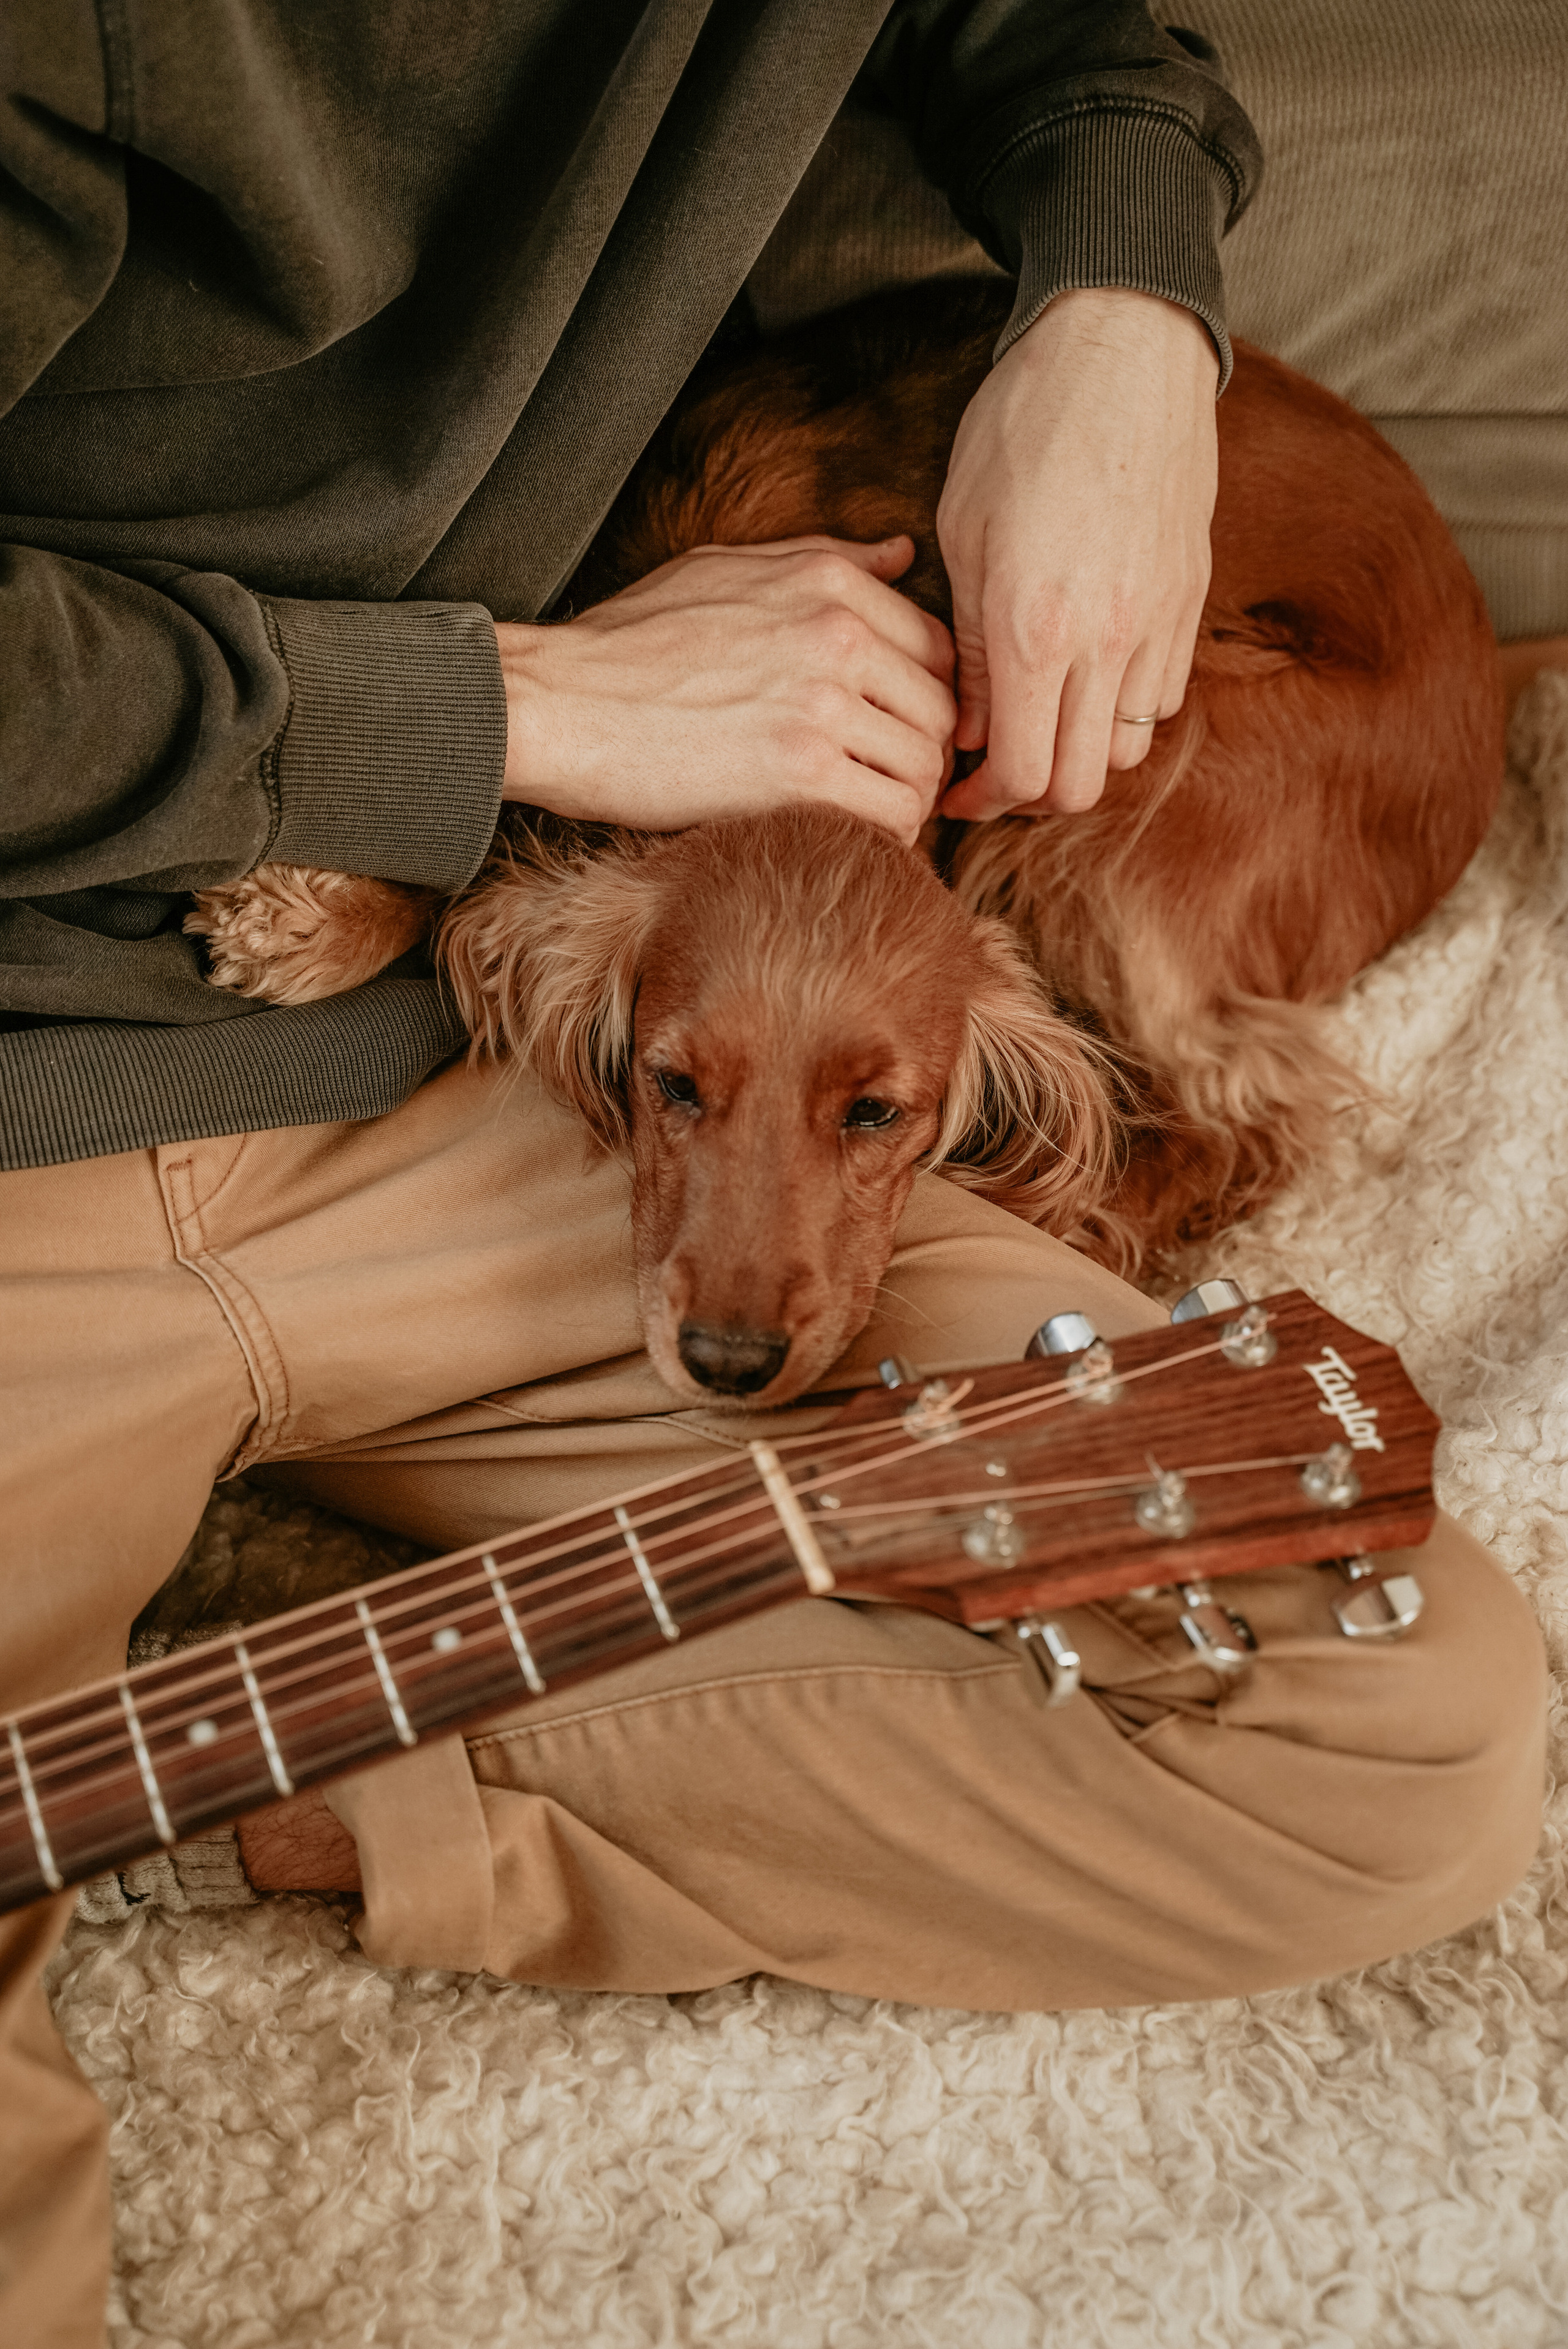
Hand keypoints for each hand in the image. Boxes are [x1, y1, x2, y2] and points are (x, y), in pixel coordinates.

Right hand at [499, 537, 955, 845]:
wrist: (558, 704)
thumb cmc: (628, 643)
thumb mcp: (727, 568)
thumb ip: (826, 559)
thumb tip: (905, 554)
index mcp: (826, 584)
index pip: (934, 647)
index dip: (924, 697)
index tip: (893, 729)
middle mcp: (836, 637)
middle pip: (939, 711)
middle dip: (921, 753)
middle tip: (883, 782)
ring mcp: (822, 706)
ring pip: (923, 768)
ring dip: (906, 799)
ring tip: (864, 813)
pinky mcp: (799, 775)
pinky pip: (891, 817)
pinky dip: (884, 837)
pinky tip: (848, 837)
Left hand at [936, 287, 1218, 818]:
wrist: (1121, 349)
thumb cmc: (1022, 428)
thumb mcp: (962, 534)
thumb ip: (967, 645)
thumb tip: (970, 730)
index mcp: (1033, 629)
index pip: (1022, 772)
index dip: (983, 802)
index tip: (957, 792)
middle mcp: (1105, 640)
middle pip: (1080, 785)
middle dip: (1031, 797)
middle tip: (995, 772)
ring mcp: (1158, 622)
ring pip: (1127, 751)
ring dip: (1080, 756)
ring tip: (1041, 725)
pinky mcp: (1190, 599)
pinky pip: (1162, 698)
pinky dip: (1123, 713)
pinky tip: (1087, 680)